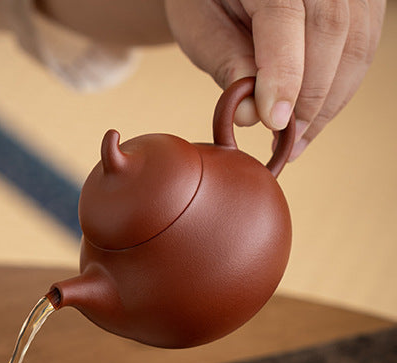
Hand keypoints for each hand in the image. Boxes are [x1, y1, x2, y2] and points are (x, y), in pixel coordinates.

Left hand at [163, 0, 385, 157]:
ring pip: (356, 45)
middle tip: (284, 142)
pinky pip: (364, 45)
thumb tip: (251, 115)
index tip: (273, 124)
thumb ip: (225, 62)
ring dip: (329, 101)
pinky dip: (341, 86)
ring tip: (297, 137)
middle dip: (310, 99)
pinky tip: (313, 115)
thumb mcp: (199, 26)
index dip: (284, 77)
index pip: (285, 19)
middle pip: (331, 33)